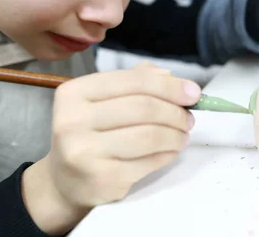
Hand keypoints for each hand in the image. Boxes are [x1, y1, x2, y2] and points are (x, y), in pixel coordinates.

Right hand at [21, 63, 199, 234]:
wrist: (65, 182)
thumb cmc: (89, 134)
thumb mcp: (101, 101)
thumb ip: (134, 82)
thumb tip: (170, 77)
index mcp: (74, 93)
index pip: (134, 81)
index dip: (170, 86)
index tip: (193, 92)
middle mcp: (73, 120)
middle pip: (144, 107)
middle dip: (176, 112)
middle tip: (189, 117)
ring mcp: (85, 152)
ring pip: (150, 135)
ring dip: (175, 134)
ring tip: (182, 134)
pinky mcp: (102, 178)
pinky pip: (148, 162)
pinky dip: (167, 154)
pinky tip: (171, 151)